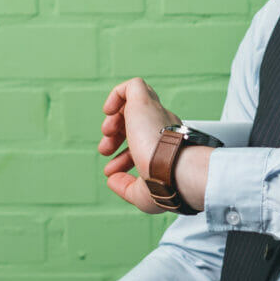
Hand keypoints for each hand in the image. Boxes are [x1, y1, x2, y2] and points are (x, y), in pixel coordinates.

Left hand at [98, 78, 178, 213]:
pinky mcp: (145, 102)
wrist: (174, 171)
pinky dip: (117, 95)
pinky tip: (108, 111)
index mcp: (168, 147)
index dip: (124, 156)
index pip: (145, 143)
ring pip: (137, 101)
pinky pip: (133, 86)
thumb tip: (112, 179)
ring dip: (116, 116)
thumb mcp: (141, 194)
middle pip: (138, 122)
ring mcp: (156, 113)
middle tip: (105, 150)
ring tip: (107, 132)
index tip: (113, 170)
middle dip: (117, 136)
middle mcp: (164, 127)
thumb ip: (125, 187)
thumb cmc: (166, 185)